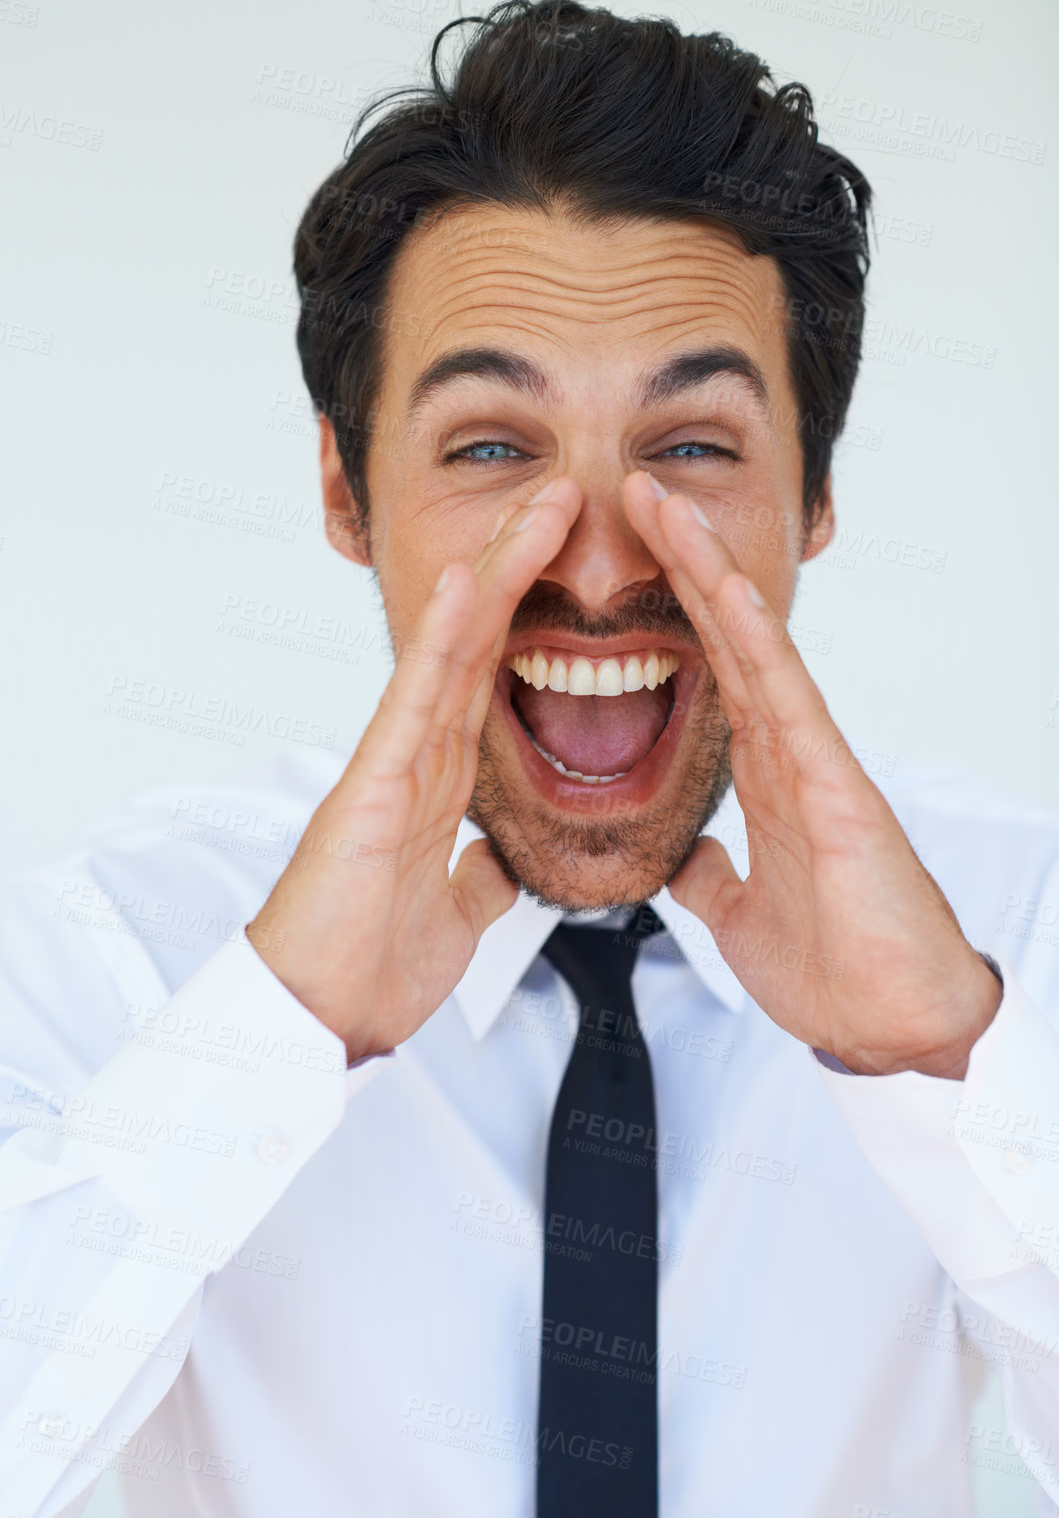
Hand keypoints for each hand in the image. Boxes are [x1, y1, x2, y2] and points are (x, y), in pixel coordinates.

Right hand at [247, 479, 581, 1062]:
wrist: (321, 1017)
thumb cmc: (372, 962)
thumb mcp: (457, 911)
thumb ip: (477, 875)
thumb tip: (499, 865)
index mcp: (437, 777)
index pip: (491, 670)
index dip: (529, 608)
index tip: (569, 554)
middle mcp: (415, 753)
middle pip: (476, 637)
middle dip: (519, 561)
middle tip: (565, 494)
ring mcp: (392, 761)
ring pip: (450, 648)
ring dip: (494, 572)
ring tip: (538, 506)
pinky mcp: (371, 787)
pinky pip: (415, 700)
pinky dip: (441, 639)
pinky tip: (468, 583)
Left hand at [622, 474, 1001, 1078]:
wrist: (893, 1025)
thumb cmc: (836, 965)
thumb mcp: (738, 913)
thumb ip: (711, 876)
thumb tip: (682, 861)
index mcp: (764, 774)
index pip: (707, 670)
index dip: (669, 610)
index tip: (625, 557)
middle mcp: (788, 751)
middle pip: (725, 637)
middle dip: (682, 561)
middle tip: (634, 492)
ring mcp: (813, 761)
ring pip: (755, 647)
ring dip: (710, 573)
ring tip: (665, 507)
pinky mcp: (835, 787)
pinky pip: (789, 700)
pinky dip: (757, 642)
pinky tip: (726, 590)